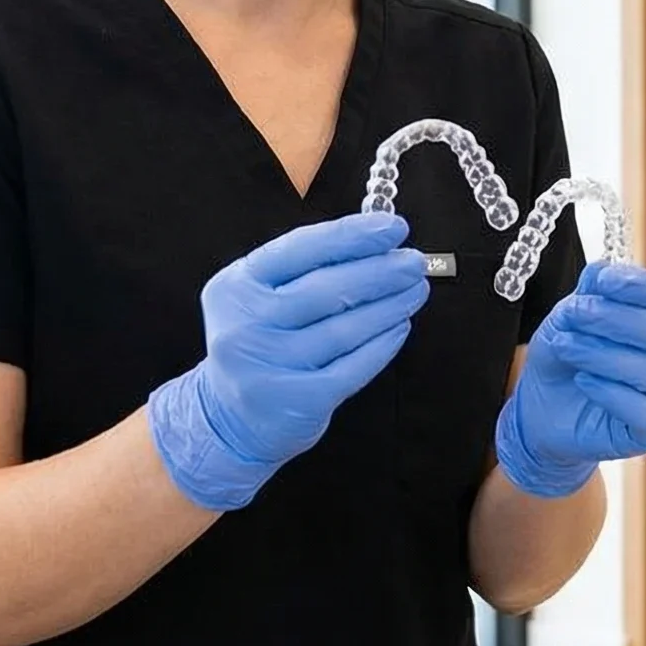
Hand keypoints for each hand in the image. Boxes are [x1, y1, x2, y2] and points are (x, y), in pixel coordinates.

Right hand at [149, 212, 429, 510]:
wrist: (231, 417)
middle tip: (413, 262)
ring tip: (415, 290)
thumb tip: (377, 244)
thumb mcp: (260, 297)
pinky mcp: (298, 401)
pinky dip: (382, 344)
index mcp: (236, 287)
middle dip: (380, 271)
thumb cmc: (259, 343)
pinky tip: (399, 327)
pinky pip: (353, 366)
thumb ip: (307, 268)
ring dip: (389, 306)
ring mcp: (270, 367)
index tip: (393, 228)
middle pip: (327, 289)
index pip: (301, 249)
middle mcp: (246, 326)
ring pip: (344, 328)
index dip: (353, 236)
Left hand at [495, 264, 645, 499]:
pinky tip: (583, 381)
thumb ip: (590, 292)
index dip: (639, 286)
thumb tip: (602, 270)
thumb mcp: (570, 317)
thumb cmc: (568, 357)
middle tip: (575, 313)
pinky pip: (644, 411)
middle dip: (615, 319)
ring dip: (603, 355)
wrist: (543, 411)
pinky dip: (610, 392)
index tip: (602, 282)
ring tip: (566, 347)